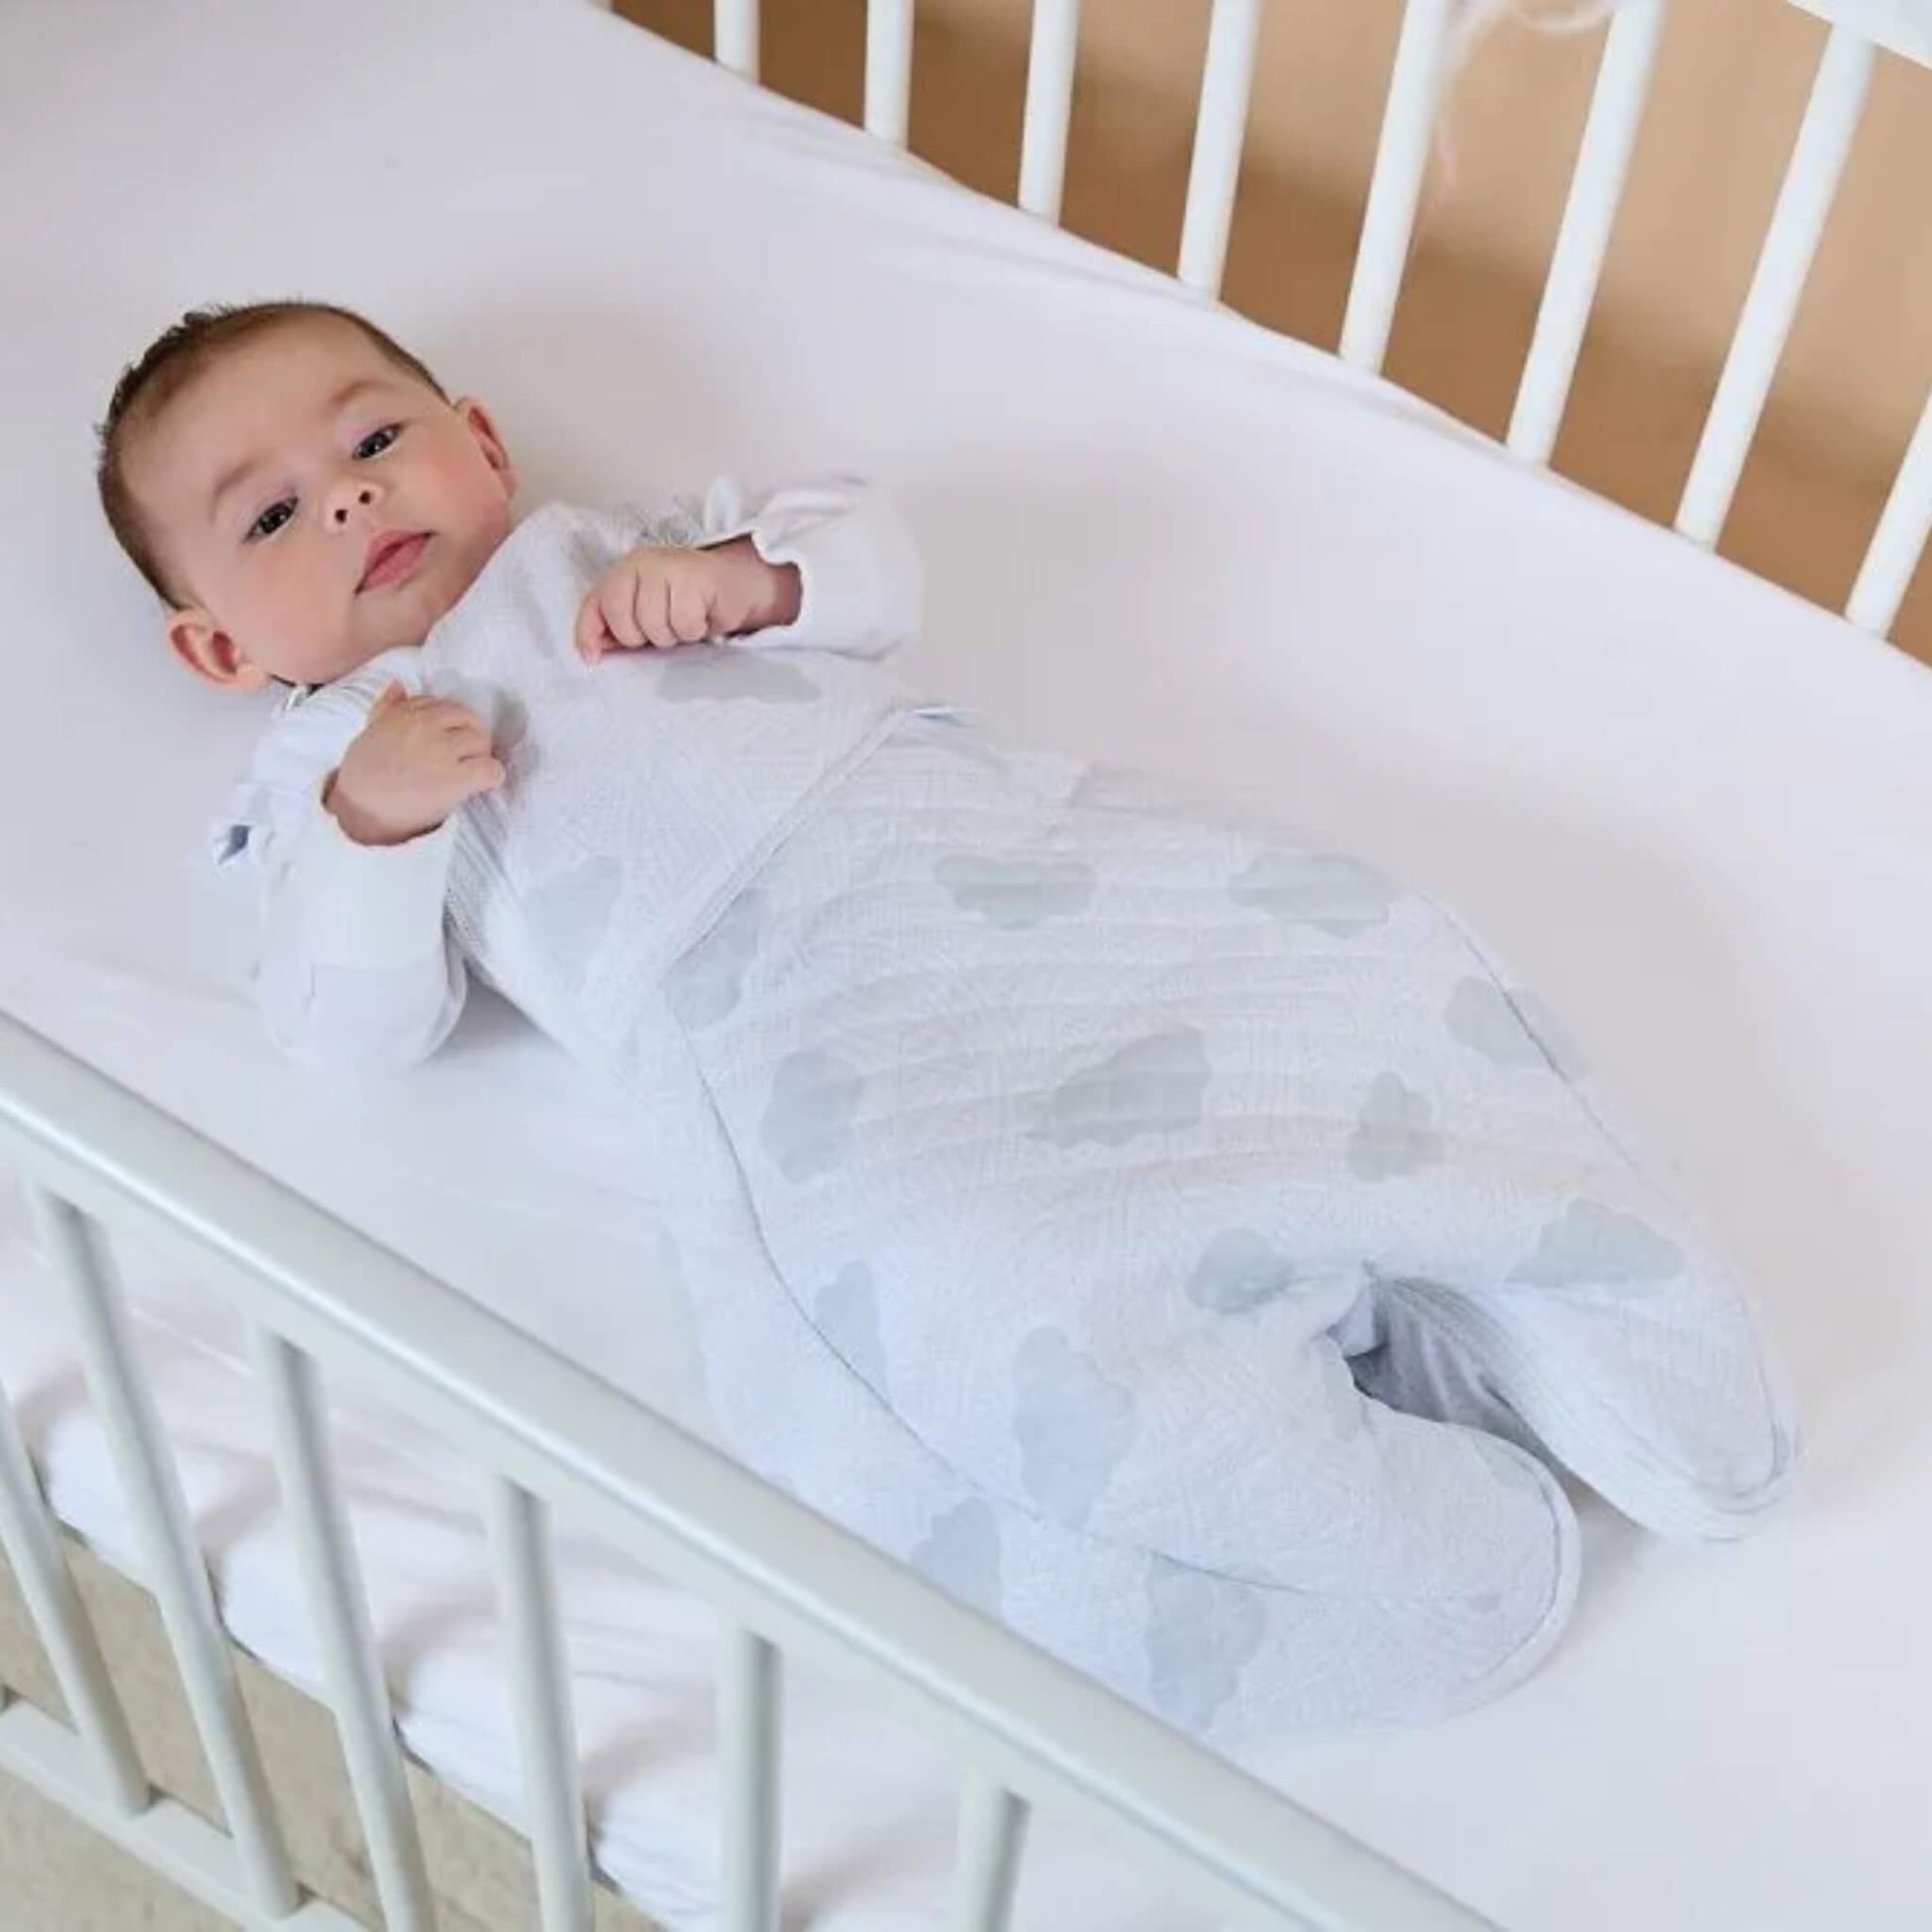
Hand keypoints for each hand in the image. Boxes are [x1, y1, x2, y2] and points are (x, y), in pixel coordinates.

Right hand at [324, 684, 504, 846]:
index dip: (446, 724)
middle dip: (469, 735)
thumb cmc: (363, 774)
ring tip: (468, 772)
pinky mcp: (455, 777)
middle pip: (467, 718)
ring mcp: (441, 750)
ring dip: (480, 755)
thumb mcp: (370, 732)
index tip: (441, 741)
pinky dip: (491, 777)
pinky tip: (478, 786)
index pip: (440, 704)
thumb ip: (386, 708)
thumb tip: (399, 684)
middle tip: (462, 757)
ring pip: (481, 740)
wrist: (359, 810)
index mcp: (404, 712)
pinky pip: (490, 769)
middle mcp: (424, 726)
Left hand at [576, 538, 801, 661]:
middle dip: (641, 637)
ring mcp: (667, 567)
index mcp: (623, 571)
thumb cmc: (686, 602)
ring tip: (684, 621)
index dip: (589, 634)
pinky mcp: (694, 576)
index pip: (595, 604)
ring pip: (654, 625)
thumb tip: (593, 650)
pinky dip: (694, 629)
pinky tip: (700, 616)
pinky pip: (683, 623)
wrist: (733, 584)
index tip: (593, 658)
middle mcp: (641, 563)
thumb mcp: (646, 613)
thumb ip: (617, 626)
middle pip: (623, 620)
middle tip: (662, 629)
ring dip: (673, 635)